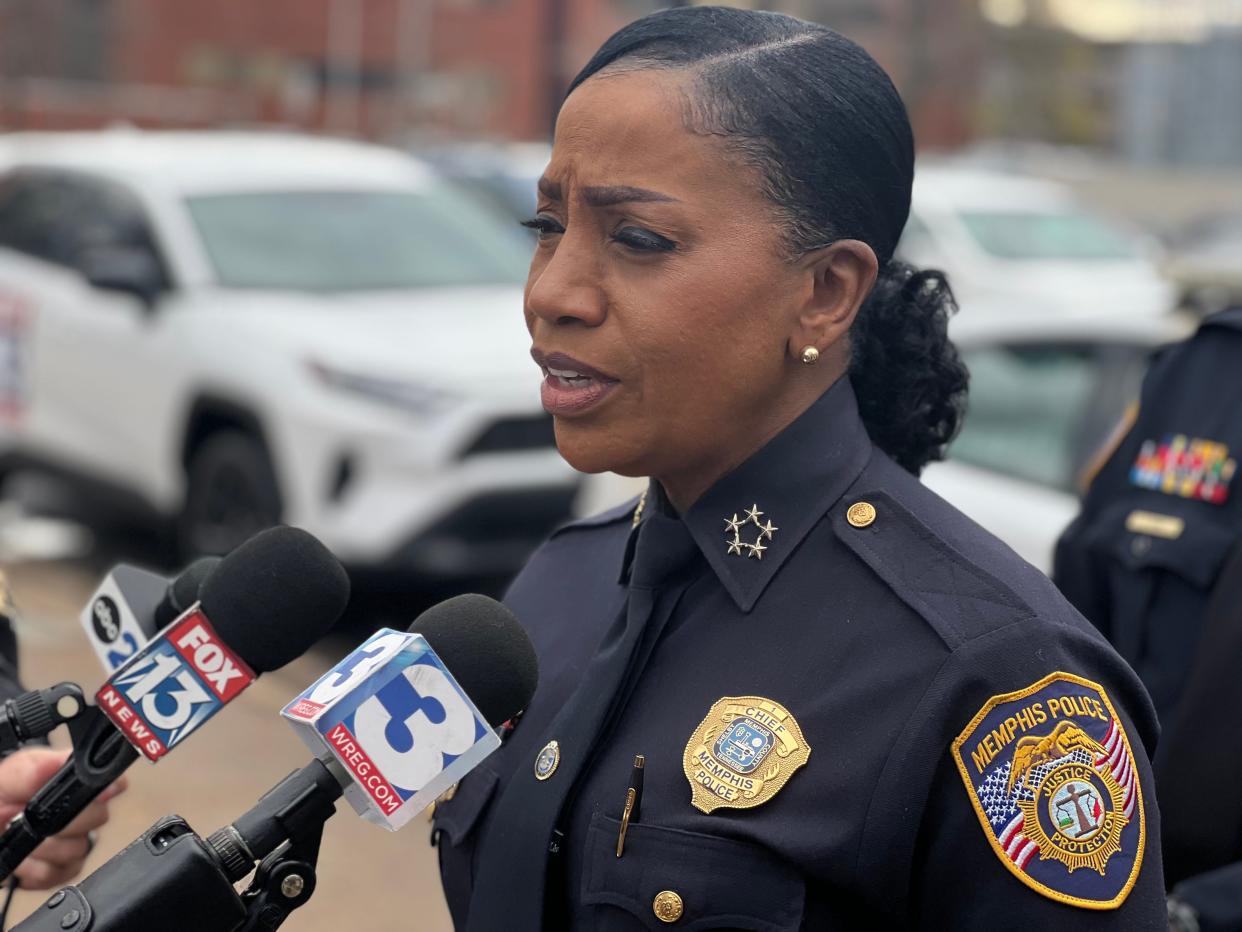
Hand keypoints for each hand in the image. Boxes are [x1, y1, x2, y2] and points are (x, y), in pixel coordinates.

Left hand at [0, 748, 127, 889]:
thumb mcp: (8, 779)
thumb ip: (32, 769)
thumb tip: (63, 762)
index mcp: (74, 784)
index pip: (114, 782)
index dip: (107, 790)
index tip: (89, 797)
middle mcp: (83, 812)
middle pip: (99, 817)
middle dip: (62, 822)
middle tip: (31, 819)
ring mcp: (77, 842)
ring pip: (78, 848)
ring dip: (42, 848)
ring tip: (21, 840)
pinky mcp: (66, 870)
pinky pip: (61, 873)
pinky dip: (35, 869)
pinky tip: (23, 859)